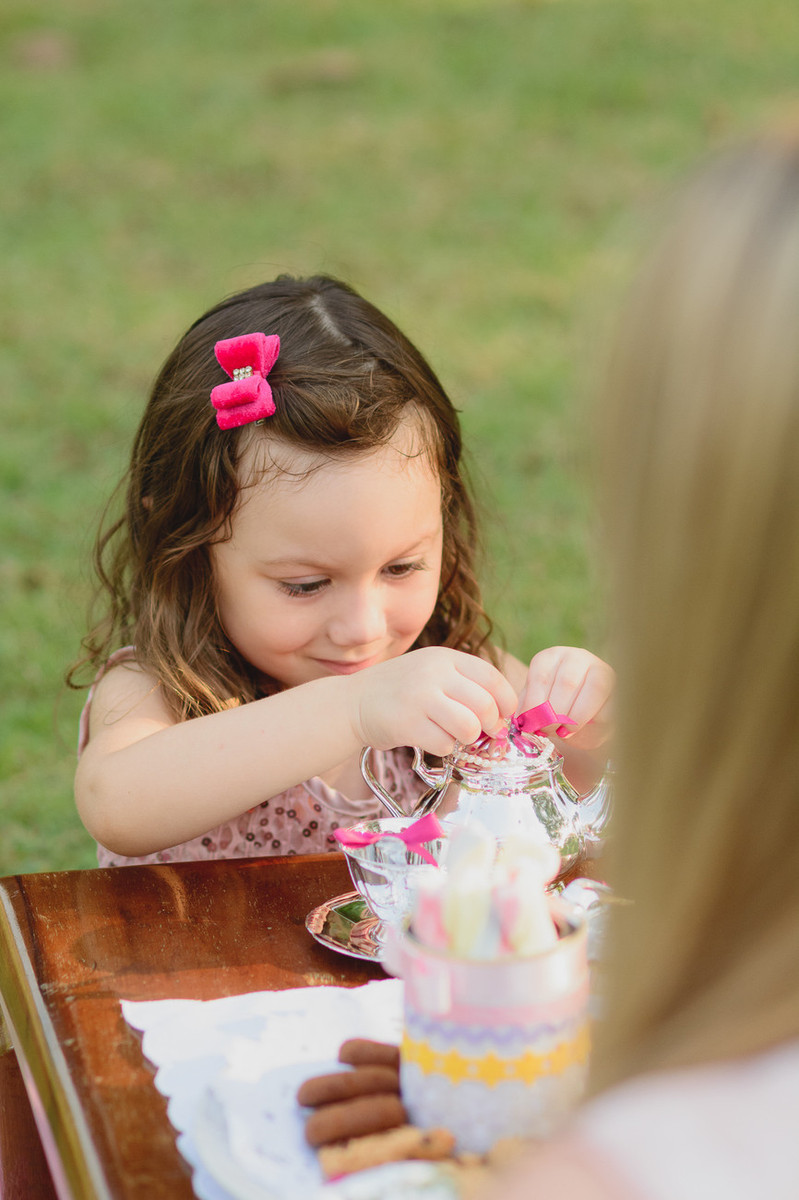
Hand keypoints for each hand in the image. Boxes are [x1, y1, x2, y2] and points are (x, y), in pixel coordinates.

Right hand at [346, 647, 517, 755]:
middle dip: (490, 726)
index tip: (503, 716)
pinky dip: (444, 748)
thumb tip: (503, 713)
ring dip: (467, 738)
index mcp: (445, 657)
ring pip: (468, 727)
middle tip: (484, 734)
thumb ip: (464, 684)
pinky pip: (444, 744)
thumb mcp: (431, 671)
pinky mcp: (407, 724)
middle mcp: (433, 673)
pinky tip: (432, 739)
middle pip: (484, 705)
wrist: (352, 701)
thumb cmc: (400, 690)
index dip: (505, 701)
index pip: (491, 678)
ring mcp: (419, 698)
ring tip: (455, 736)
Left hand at [517, 646, 614, 750]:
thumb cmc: (555, 711)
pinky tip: (580, 731)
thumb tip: (521, 720)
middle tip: (548, 731)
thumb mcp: (537, 707)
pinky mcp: (620, 690)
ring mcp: (602, 669)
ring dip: (576, 717)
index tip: (531, 725)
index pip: (541, 676)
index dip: (535, 705)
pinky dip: (593, 723)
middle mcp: (577, 657)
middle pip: (567, 683)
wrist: (582, 723)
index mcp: (551, 657)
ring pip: (594, 688)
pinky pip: (610, 705)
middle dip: (555, 714)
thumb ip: (529, 711)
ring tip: (563, 733)